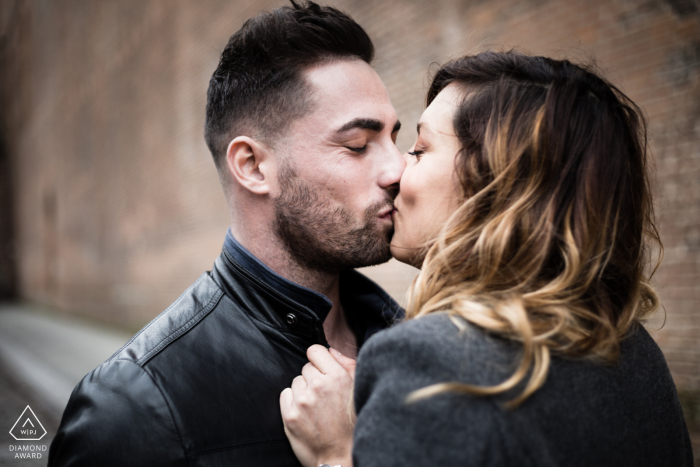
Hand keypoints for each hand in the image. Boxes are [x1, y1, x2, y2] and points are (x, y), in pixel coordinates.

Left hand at [280, 345, 356, 466]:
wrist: (340, 456)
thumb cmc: (352, 424)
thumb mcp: (358, 389)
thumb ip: (347, 364)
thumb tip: (330, 350)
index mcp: (337, 377)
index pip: (315, 350)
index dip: (318, 359)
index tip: (321, 369)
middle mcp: (318, 386)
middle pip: (306, 367)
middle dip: (313, 378)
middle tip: (323, 395)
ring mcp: (302, 401)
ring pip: (296, 381)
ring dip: (303, 390)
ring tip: (316, 407)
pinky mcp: (290, 415)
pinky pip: (285, 394)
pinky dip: (292, 401)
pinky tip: (305, 412)